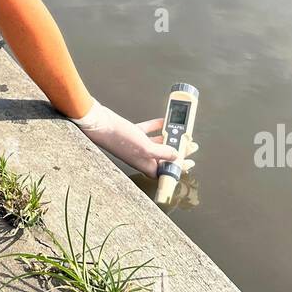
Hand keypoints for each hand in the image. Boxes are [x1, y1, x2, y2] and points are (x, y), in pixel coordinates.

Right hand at [68, 102, 198, 179]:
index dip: (178, 168)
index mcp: (144, 164)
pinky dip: (157, 126)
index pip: (165, 170)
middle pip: (164, 156)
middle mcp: (141, 156)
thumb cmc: (119, 138)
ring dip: (170, 137)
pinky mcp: (131, 132)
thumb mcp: (144, 147)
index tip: (190, 163)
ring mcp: (136, 144)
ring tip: (183, 132)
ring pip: (157, 143)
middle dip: (179, 151)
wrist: (99, 123)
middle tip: (192, 145)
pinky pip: (148, 130)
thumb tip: (175, 155)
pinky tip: (166, 120)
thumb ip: (162, 152)